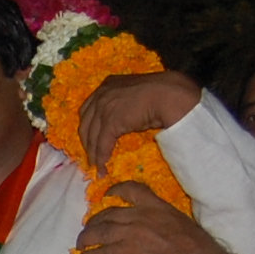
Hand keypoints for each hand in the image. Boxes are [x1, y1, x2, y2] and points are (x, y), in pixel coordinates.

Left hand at [79, 69, 204, 169]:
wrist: (169, 95)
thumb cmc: (159, 95)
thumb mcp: (134, 96)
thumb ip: (123, 105)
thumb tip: (122, 122)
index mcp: (107, 85)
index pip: (88, 109)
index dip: (87, 126)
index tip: (89, 139)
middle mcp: (101, 94)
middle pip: (85, 123)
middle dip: (87, 141)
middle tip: (90, 155)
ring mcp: (104, 107)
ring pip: (92, 136)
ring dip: (93, 153)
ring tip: (96, 166)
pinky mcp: (110, 122)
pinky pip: (102, 144)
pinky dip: (101, 157)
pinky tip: (103, 168)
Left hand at [79, 180, 227, 253]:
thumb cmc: (197, 248)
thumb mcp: (181, 223)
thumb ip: (163, 222)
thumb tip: (155, 230)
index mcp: (156, 206)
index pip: (132, 189)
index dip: (116, 190)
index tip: (107, 194)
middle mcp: (140, 216)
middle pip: (108, 214)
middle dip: (95, 221)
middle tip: (89, 228)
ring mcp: (130, 233)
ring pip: (99, 232)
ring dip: (87, 238)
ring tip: (81, 244)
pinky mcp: (125, 252)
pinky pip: (101, 252)